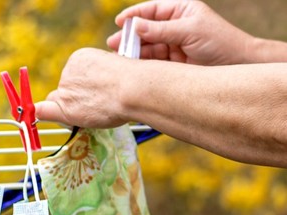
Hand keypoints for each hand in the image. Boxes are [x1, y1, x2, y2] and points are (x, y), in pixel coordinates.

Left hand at [35, 48, 131, 127]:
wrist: (134, 89)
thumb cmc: (133, 81)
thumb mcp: (114, 68)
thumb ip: (98, 76)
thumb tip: (96, 87)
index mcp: (81, 57)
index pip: (73, 77)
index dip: (82, 88)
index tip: (95, 92)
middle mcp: (68, 70)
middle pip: (65, 89)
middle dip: (74, 98)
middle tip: (98, 104)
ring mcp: (65, 87)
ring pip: (60, 102)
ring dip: (71, 109)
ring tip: (97, 110)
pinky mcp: (64, 104)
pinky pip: (44, 110)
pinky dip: (41, 113)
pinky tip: (36, 115)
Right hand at [106, 1, 252, 64]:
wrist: (239, 66)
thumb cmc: (220, 42)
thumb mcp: (189, 31)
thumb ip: (160, 29)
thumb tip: (134, 26)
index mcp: (180, 10)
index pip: (152, 10)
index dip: (134, 15)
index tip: (120, 22)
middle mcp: (174, 26)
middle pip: (145, 29)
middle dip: (129, 36)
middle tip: (113, 44)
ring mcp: (172, 45)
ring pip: (146, 47)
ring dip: (132, 52)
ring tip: (119, 58)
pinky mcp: (171, 63)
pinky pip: (152, 61)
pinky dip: (141, 64)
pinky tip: (131, 67)